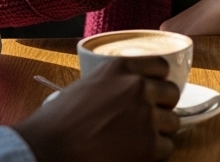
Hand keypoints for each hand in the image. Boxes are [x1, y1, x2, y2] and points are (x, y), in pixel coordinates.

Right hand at [15, 56, 179, 161]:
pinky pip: (167, 147)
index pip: (161, 67)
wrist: (47, 148)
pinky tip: (133, 154)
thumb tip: (129, 90)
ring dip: (158, 132)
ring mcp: (145, 115)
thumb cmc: (57, 121)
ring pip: (172, 122)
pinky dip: (154, 154)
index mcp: (120, 67)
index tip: (153, 93)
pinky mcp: (149, 144)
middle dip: (161, 107)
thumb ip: (113, 83)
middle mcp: (137, 86)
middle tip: (143, 121)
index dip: (158, 82)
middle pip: (171, 93)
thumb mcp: (87, 85)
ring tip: (135, 140)